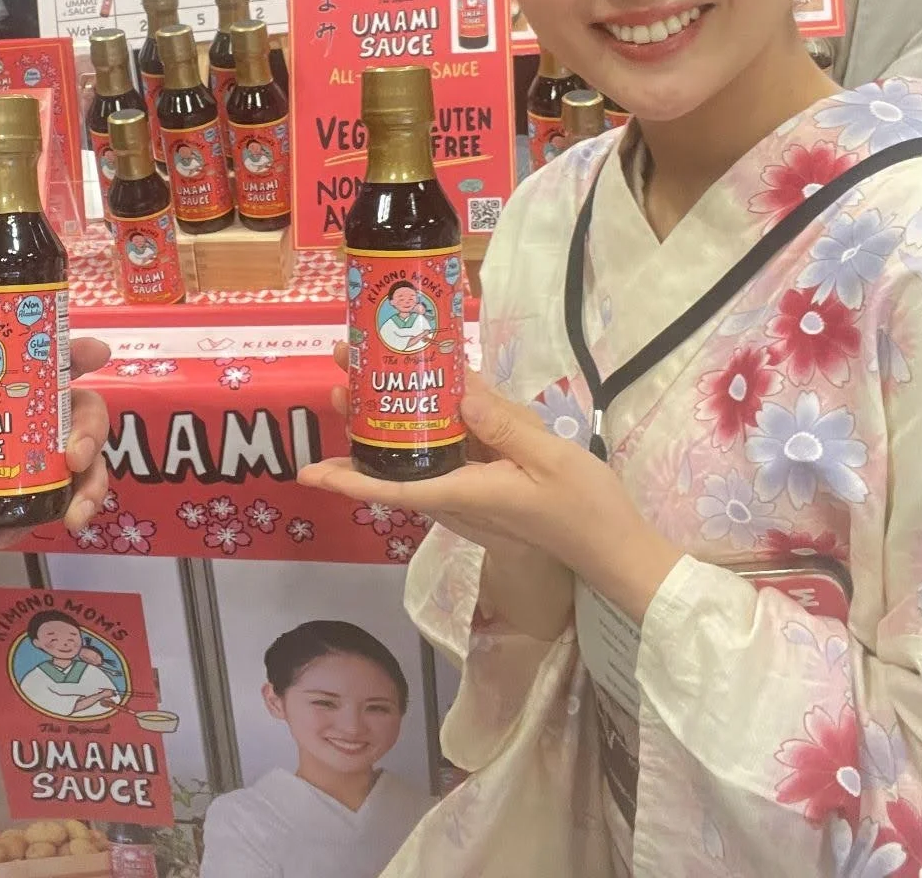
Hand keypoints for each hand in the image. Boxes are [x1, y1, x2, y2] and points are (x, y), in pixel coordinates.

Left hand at [0, 337, 113, 544]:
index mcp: (13, 389)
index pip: (52, 362)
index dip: (79, 353)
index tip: (98, 353)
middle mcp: (42, 419)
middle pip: (86, 412)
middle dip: (91, 432)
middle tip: (76, 457)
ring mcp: (50, 459)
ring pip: (92, 465)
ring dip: (90, 488)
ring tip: (72, 515)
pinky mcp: (47, 496)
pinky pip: (68, 505)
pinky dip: (51, 522)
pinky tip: (12, 537)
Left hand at [298, 346, 641, 583]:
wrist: (613, 546)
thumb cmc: (583, 508)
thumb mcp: (548, 458)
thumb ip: (502, 424)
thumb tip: (457, 392)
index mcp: (465, 494)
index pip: (393, 489)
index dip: (347, 480)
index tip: (307, 472)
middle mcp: (458, 497)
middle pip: (397, 464)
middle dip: (363, 425)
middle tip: (340, 376)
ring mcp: (473, 493)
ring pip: (420, 456)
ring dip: (393, 420)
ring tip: (367, 376)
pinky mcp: (489, 485)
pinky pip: (450, 454)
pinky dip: (433, 424)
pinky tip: (432, 393)